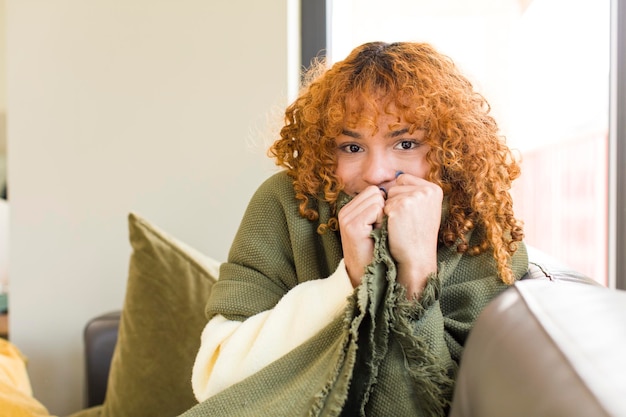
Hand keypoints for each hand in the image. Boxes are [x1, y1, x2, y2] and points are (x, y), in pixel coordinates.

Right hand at [338, 186, 385, 286]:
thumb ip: (379, 209)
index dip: (383, 205)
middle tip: (381, 228)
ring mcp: (347, 218)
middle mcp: (345, 211)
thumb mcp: (376, 225)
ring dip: (383, 214)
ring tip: (379, 232)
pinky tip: (378, 234)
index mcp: (349, 209)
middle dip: (384, 208)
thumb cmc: (378, 249)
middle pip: (375, 192)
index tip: (382, 224)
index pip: (373, 191)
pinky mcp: (353, 226)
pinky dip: (382, 220)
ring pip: (377, 199)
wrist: (368, 275)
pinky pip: (376, 209)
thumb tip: (397, 191)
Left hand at [384, 173, 442, 298]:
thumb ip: (416, 192)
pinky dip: (385, 217)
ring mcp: (414, 197)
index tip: (411, 214)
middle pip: (395, 187)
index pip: (404, 179)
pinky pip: (382, 206)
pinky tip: (396, 228)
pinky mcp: (400, 206)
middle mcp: (426, 190)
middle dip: (395, 203)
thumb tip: (396, 177)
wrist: (417, 257)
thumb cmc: (418, 235)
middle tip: (407, 222)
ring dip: (390, 210)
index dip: (401, 197)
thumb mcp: (425, 209)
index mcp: (434, 189)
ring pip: (387, 196)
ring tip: (402, 224)